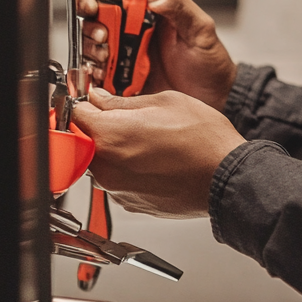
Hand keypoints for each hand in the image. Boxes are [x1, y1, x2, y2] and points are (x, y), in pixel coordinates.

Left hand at [72, 87, 244, 217]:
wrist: (226, 177)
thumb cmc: (202, 139)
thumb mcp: (164, 101)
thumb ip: (122, 101)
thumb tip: (100, 99)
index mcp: (110, 135)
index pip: (76, 114)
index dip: (85, 103)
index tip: (94, 101)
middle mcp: (106, 166)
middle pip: (85, 140)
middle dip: (100, 127)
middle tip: (128, 117)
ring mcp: (117, 189)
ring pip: (101, 161)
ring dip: (115, 149)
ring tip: (148, 139)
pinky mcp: (129, 203)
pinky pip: (118, 180)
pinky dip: (129, 169)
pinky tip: (155, 159)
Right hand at [76, 0, 236, 110]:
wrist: (213, 99)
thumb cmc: (210, 63)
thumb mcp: (201, 30)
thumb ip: (180, 7)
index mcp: (149, 11)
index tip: (93, 5)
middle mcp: (132, 29)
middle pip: (94, 17)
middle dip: (92, 26)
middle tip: (106, 38)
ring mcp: (124, 54)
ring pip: (91, 44)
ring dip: (93, 50)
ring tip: (108, 59)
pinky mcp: (120, 79)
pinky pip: (96, 74)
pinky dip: (93, 75)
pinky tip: (104, 77)